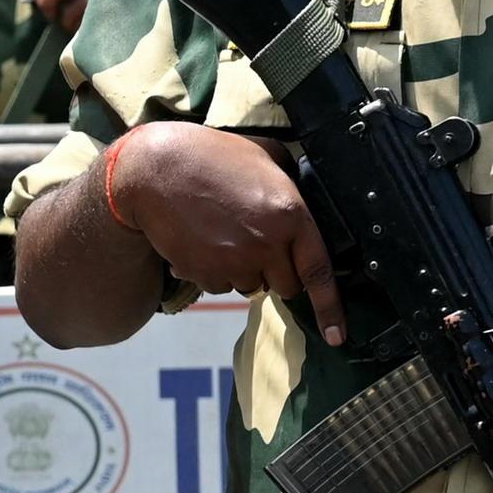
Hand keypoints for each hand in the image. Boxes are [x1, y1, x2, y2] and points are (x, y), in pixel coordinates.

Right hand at [110, 124, 345, 344]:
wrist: (155, 169)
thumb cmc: (213, 156)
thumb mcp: (267, 156)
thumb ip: (293, 182)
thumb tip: (308, 198)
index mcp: (290, 215)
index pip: (319, 272)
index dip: (330, 308)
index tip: (336, 336)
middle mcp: (267, 245)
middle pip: (287, 286)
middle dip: (279, 273)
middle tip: (260, 244)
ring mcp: (233, 262)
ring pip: (252, 287)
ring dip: (246, 271)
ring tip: (227, 234)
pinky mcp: (204, 273)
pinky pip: (221, 286)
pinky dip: (217, 272)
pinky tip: (205, 242)